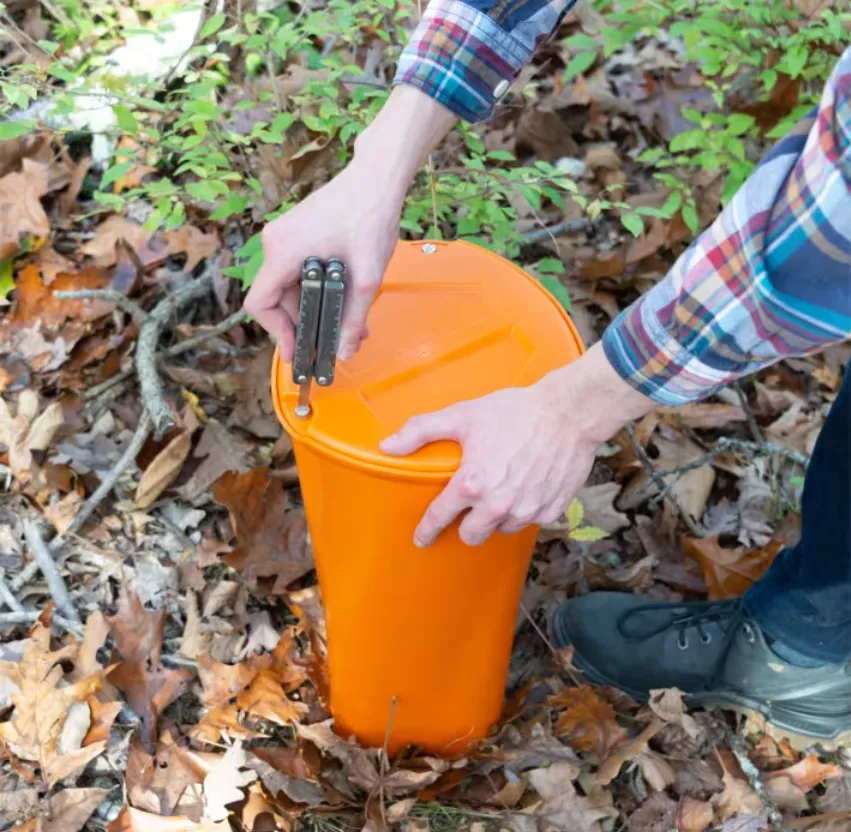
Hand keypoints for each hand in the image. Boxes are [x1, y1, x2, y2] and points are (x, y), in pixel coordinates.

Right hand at [244, 86, 456, 358]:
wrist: (377, 178)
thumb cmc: (371, 217)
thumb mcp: (366, 277)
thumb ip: (353, 318)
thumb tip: (344, 353)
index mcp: (283, 251)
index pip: (260, 303)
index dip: (276, 333)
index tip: (297, 351)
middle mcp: (276, 242)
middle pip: (276, 298)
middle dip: (304, 324)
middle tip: (330, 345)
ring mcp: (285, 235)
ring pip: (291, 286)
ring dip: (315, 308)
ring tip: (347, 326)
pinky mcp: (298, 232)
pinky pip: (299, 270)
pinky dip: (318, 289)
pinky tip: (344, 301)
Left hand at [380, 343, 655, 546]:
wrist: (568, 413)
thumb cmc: (514, 412)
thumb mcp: (462, 416)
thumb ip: (421, 431)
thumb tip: (387, 446)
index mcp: (471, 485)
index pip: (440, 518)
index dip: (427, 531)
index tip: (422, 539)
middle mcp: (497, 505)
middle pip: (472, 536)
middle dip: (467, 526)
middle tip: (469, 509)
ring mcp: (526, 511)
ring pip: (502, 530)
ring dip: (497, 519)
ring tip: (500, 493)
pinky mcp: (551, 511)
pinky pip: (531, 522)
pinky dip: (525, 511)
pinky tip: (526, 489)